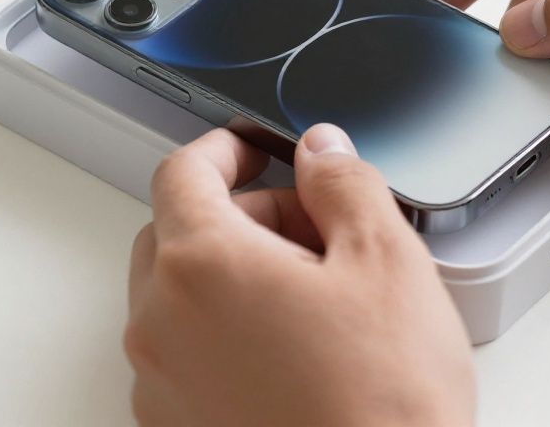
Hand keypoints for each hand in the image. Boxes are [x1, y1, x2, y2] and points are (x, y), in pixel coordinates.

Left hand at [125, 126, 474, 426]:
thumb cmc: (383, 406)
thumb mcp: (387, 263)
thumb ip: (345, 185)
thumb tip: (323, 152)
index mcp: (202, 265)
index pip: (182, 172)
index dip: (224, 148)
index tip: (254, 150)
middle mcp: (162, 323)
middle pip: (176, 233)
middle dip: (239, 215)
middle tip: (309, 229)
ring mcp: (161, 384)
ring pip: (179, 297)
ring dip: (231, 276)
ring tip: (313, 299)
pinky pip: (184, 355)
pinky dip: (223, 333)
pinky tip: (293, 351)